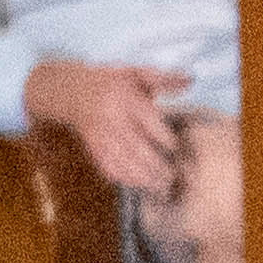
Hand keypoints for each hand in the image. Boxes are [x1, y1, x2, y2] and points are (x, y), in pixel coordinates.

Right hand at [22, 60, 191, 190]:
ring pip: (121, 161)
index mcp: (126, 99)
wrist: (72, 91)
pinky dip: (122, 178)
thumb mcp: (136, 73)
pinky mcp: (93, 147)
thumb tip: (190, 80)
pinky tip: (138, 186)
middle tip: (174, 178)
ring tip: (161, 188)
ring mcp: (101, 135)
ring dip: (141, 177)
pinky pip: (106, 166)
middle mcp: (113, 119)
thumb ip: (164, 78)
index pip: (148, 121)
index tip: (177, 149)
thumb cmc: (112, 82)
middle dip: (155, 165)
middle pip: (136, 146)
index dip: (164, 138)